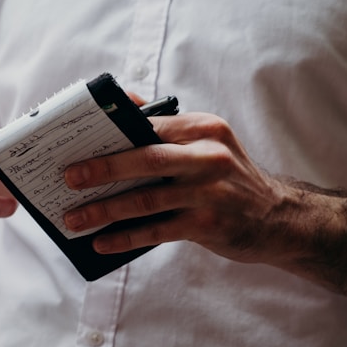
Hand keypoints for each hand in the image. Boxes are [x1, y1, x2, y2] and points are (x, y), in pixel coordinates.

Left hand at [63, 112, 285, 262]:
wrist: (278, 218)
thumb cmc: (229, 179)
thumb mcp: (208, 144)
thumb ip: (167, 128)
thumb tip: (124, 104)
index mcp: (203, 128)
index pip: (149, 124)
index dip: (109, 132)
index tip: (76, 141)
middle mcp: (209, 156)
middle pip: (145, 158)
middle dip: (102, 169)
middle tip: (68, 178)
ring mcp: (210, 192)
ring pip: (146, 199)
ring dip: (105, 210)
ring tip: (75, 219)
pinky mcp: (208, 225)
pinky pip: (156, 231)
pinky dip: (125, 237)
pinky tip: (102, 242)